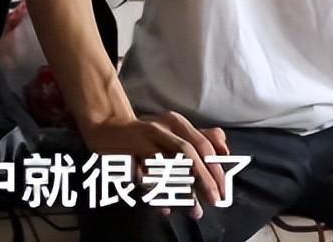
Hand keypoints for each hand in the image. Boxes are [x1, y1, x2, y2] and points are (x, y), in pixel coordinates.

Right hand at [80, 111, 231, 219]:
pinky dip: (159, 192)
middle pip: (190, 153)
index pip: (204, 145)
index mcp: (177, 123)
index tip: (224, 189)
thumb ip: (200, 138)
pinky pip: (147, 175)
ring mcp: (145, 138)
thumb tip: (225, 149)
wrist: (107, 125)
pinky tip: (167, 207)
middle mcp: (164, 127)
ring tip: (195, 210)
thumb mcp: (173, 132)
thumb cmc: (145, 134)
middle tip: (215, 201)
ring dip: (185, 189)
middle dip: (205, 179)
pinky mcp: (130, 151)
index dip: (216, 168)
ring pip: (170, 165)